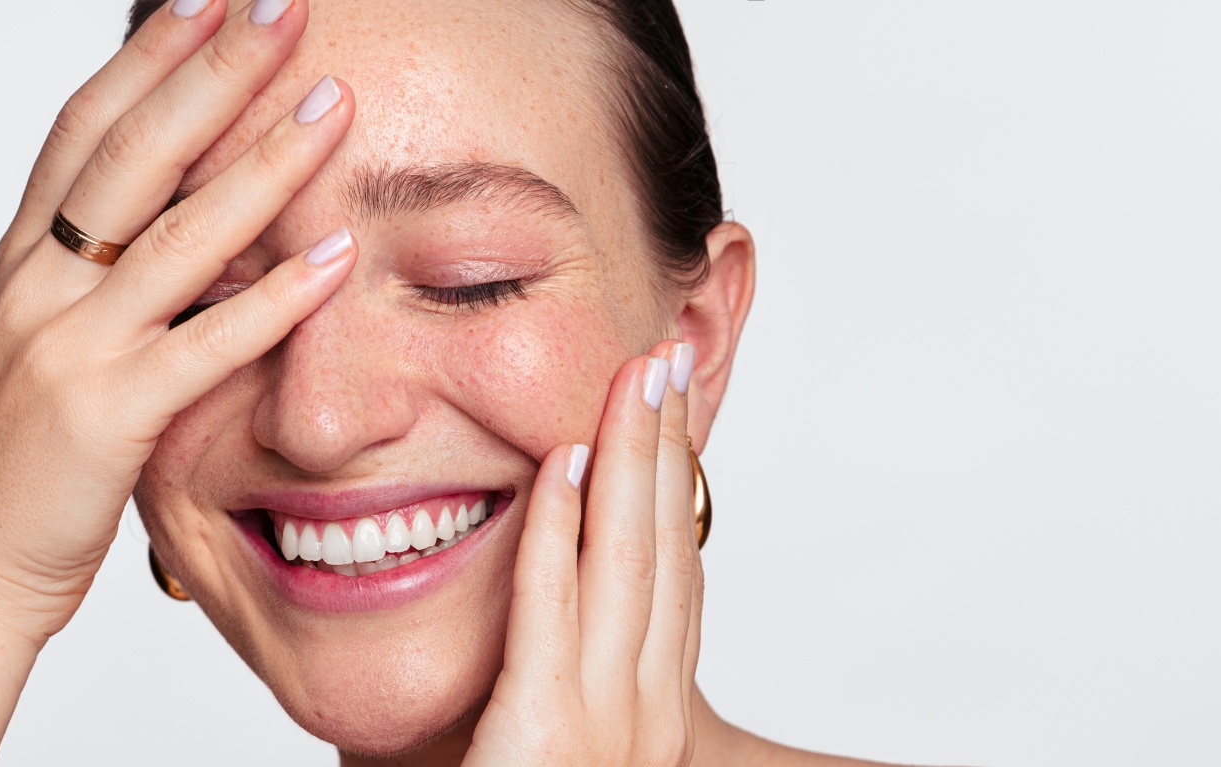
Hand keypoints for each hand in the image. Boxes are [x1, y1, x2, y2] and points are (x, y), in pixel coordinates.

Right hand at [0, 0, 352, 638]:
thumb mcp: (22, 356)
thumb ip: (78, 293)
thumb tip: (144, 241)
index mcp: (16, 265)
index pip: (84, 129)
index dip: (146, 57)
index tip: (202, 0)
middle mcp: (34, 287)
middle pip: (132, 150)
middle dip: (212, 69)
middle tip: (281, 5)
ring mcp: (65, 348)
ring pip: (176, 232)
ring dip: (264, 160)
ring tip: (333, 100)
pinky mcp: (103, 418)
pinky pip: (206, 346)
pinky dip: (276, 301)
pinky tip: (337, 260)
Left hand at [465, 341, 703, 766]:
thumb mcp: (557, 753)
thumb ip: (557, 694)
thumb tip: (548, 632)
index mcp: (651, 718)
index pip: (674, 579)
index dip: (677, 489)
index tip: (673, 414)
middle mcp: (645, 713)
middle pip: (666, 552)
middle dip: (669, 450)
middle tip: (669, 360)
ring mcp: (604, 721)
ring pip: (626, 562)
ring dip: (632, 458)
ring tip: (637, 376)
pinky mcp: (543, 731)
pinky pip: (550, 608)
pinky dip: (559, 528)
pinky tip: (560, 462)